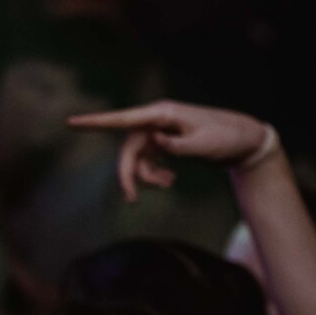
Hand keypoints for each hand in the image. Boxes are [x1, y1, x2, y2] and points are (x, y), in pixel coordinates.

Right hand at [67, 101, 276, 203]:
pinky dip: (155, 174)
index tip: (71, 122)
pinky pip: (149, 160)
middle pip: (129, 147)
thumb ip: (178, 146)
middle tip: (132, 200)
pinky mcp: (166, 143)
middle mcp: (157, 121)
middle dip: (128, 174)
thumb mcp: (205, 145)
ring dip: (147, 176)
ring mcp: (160, 132)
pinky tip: (170, 182)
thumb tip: (154, 142)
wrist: (244, 141)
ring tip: (168, 185)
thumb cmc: (226, 138)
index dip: (96, 122)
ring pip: (138, 157)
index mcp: (163, 115)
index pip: (124, 119)